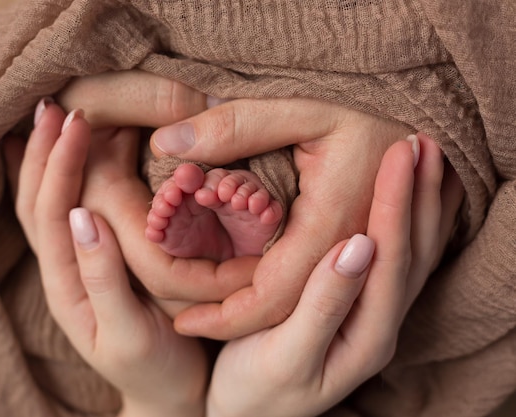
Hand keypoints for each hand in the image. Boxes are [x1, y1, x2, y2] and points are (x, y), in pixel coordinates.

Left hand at [4, 103, 206, 416]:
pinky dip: (64, 177)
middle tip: (55, 106)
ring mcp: (75, 266)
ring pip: (47, 204)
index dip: (58, 165)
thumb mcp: (129, 333)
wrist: (167, 394)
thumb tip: (83, 215)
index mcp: (68, 286)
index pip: (51, 213)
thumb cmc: (155, 368)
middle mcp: (62, 272)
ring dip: (47, 160)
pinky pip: (68, 211)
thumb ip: (103, 278)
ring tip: (55, 118)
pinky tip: (70, 155)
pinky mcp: (92, 262)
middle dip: (42, 152)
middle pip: (36, 202)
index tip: (75, 122)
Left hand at [149, 98, 460, 338]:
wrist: (418, 129)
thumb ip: (235, 126)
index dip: (225, 318)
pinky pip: (312, 292)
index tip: (181, 324)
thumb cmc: (359, 112)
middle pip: (283, 313)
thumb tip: (163, 144)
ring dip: (252, 315)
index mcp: (331, 225)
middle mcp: (347, 255)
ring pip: (298, 308)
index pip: (271, 296)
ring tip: (205, 315)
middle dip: (232, 323)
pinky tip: (245, 292)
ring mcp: (354, 261)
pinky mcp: (354, 258)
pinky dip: (274, 298)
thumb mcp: (301, 109)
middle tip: (186, 323)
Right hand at [207, 135, 447, 416]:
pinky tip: (403, 199)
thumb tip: (358, 243)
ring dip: (419, 204)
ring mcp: (371, 318)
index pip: (392, 256)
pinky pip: (395, 258)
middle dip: (419, 195)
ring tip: (423, 159)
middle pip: (413, 251)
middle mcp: (380, 325)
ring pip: (410, 252)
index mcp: (367, 334)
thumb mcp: (286, 355)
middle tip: (421, 142)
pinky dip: (407, 221)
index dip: (398, 202)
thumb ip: (324, 303)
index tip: (401, 151)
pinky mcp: (356, 310)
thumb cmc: (256, 393)